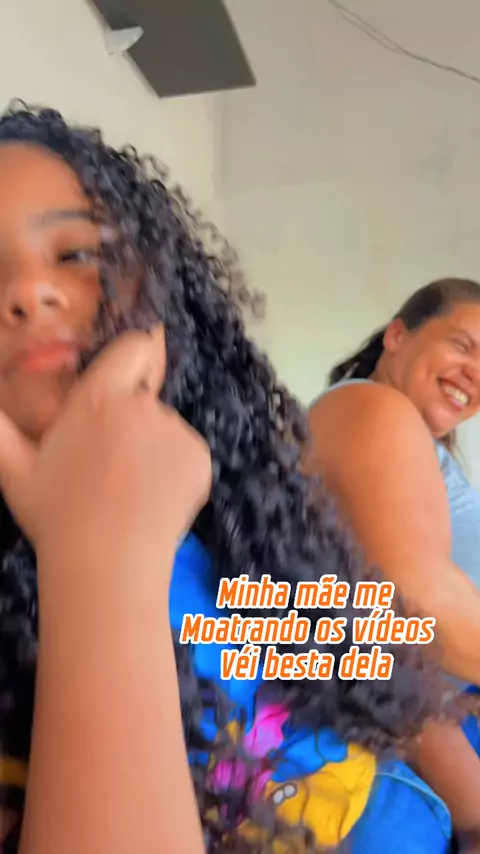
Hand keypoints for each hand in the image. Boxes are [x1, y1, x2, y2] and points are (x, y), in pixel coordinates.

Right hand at [0, 326, 211, 580]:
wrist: (108, 567)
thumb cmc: (56, 517)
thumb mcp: (14, 470)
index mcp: (100, 399)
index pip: (136, 346)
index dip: (133, 354)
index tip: (125, 374)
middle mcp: (144, 406)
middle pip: (143, 397)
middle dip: (128, 419)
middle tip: (107, 462)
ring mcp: (176, 432)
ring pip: (164, 428)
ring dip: (150, 447)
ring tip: (127, 490)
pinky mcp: (201, 459)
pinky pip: (185, 454)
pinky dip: (174, 470)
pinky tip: (151, 500)